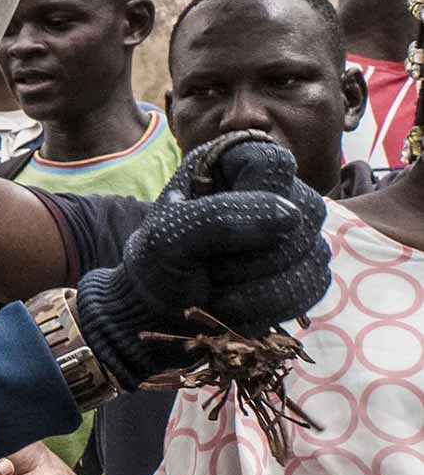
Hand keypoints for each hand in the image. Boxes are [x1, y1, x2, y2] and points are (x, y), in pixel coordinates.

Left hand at [72, 133, 331, 388]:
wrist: (162, 311)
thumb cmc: (160, 262)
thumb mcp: (168, 236)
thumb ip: (218, 217)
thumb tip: (291, 216)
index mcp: (233, 164)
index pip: (274, 163)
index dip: (250, 197)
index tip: (211, 222)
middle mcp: (276, 191)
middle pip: (302, 210)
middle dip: (248, 253)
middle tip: (208, 261)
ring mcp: (298, 231)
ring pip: (312, 254)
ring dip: (255, 284)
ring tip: (218, 283)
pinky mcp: (308, 269)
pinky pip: (314, 286)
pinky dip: (269, 304)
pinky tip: (237, 303)